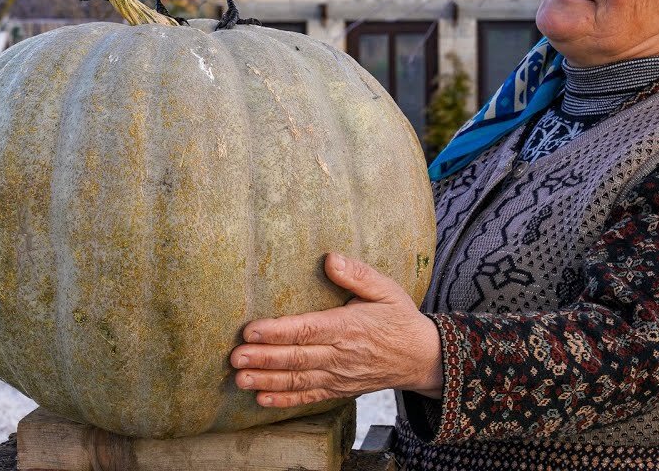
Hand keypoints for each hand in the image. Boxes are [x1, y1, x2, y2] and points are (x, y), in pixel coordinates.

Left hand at [230, 253, 442, 408]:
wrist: (423, 358)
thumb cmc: (400, 319)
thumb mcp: (386, 290)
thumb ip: (358, 274)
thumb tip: (330, 258)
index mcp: (349, 327)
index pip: (308, 330)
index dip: (278, 332)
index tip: (251, 330)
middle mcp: (341, 355)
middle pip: (297, 358)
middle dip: (264, 358)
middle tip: (235, 357)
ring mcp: (339, 376)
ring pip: (298, 380)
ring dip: (267, 380)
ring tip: (240, 379)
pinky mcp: (339, 390)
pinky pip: (309, 397)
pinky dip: (285, 401)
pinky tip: (262, 399)